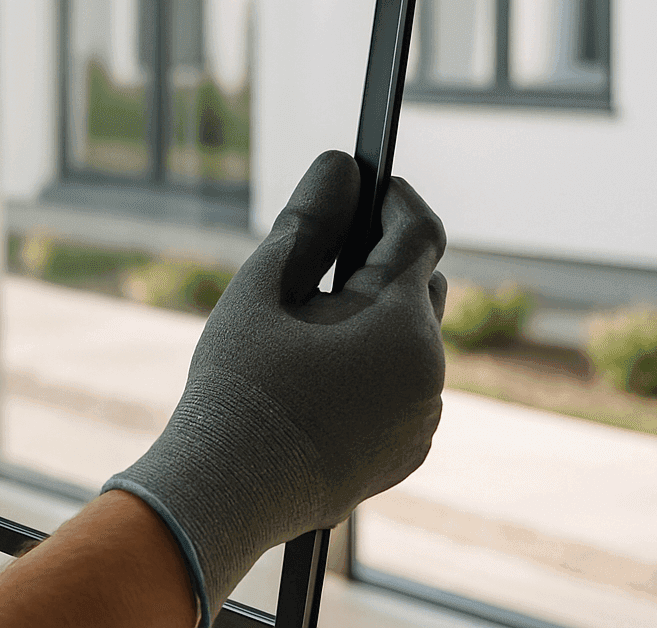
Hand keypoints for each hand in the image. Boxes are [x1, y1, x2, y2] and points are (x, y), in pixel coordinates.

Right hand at [103, 151, 447, 614]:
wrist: (227, 491)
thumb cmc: (238, 387)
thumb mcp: (263, 290)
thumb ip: (308, 222)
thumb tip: (340, 164)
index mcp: (400, 325)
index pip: (419, 234)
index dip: (394, 197)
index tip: (366, 179)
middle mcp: (428, 372)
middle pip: (421, 287)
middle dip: (378, 262)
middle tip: (317, 257)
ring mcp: (421, 418)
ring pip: (410, 340)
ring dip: (372, 318)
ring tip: (305, 322)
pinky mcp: (405, 452)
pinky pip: (402, 388)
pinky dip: (371, 367)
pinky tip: (312, 374)